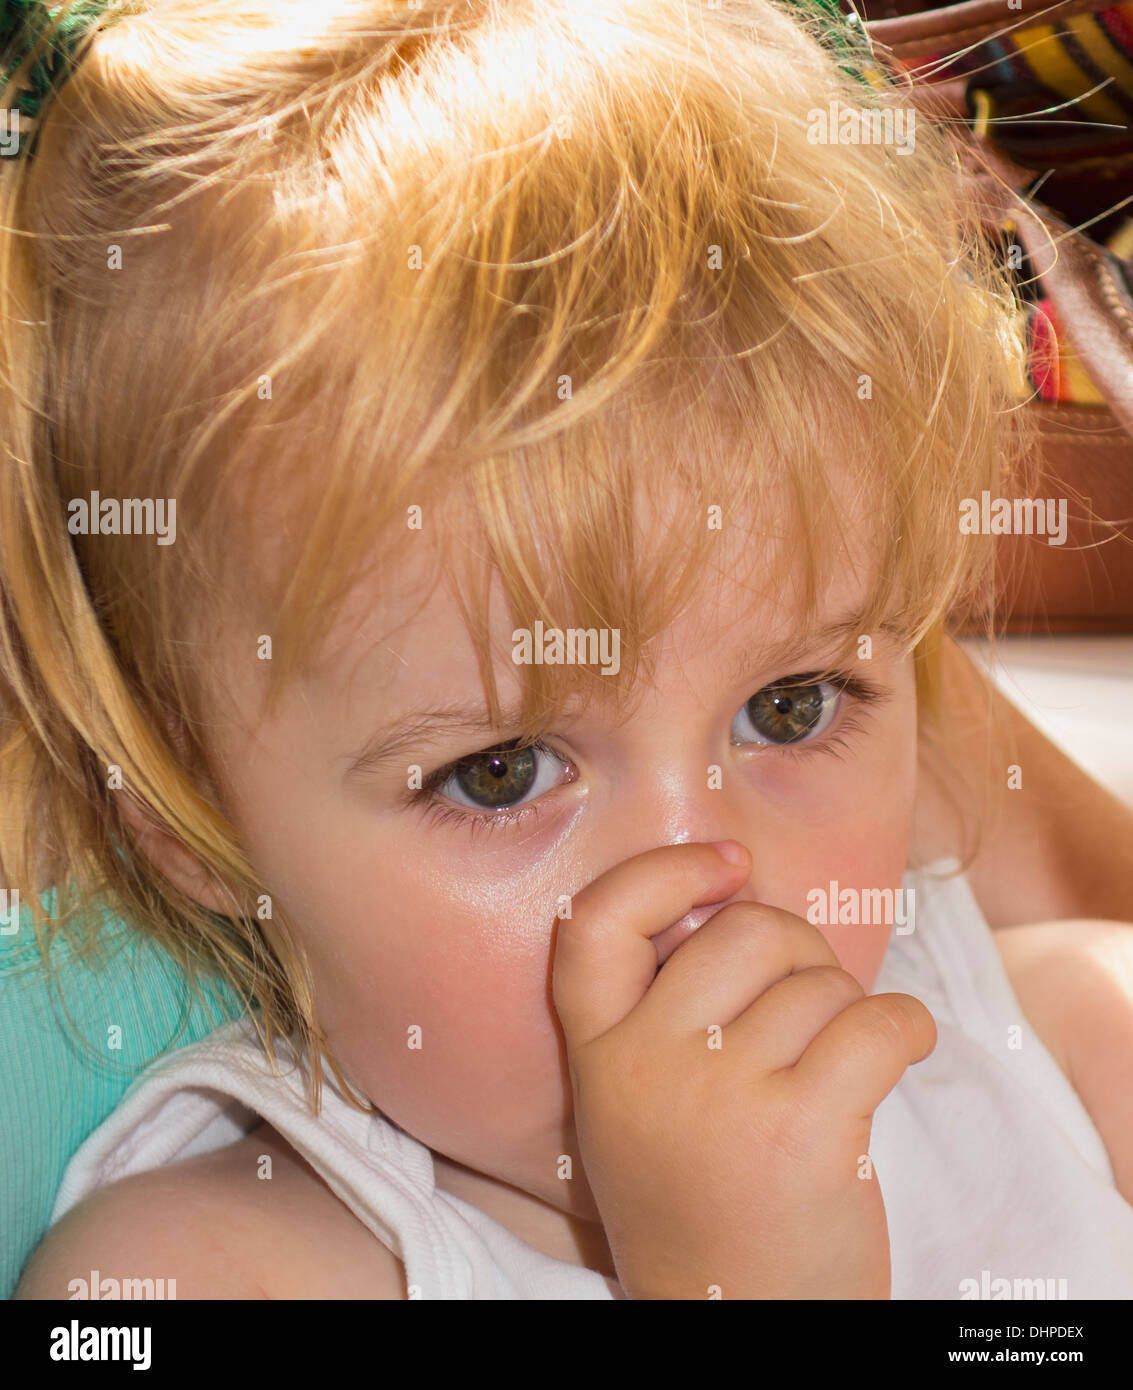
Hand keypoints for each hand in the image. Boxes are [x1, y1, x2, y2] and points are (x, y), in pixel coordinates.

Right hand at [552, 840, 935, 1298]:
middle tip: (810, 1003)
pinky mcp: (801, 1131)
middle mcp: (643, 1067)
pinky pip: (877, 1022)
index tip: (728, 865)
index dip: (662, 872)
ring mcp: (718, 1098)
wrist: (739, 1326)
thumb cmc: (705, 1201)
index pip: (596, 923)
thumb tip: (743, 900)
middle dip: (801, 950)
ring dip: (852, 1009)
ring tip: (840, 1064)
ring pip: (820, 982)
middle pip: (746, 930)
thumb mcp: (639, 1105)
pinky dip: (908, 1028)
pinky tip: (902, 1052)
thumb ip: (660, 1011)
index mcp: (597, 1056)